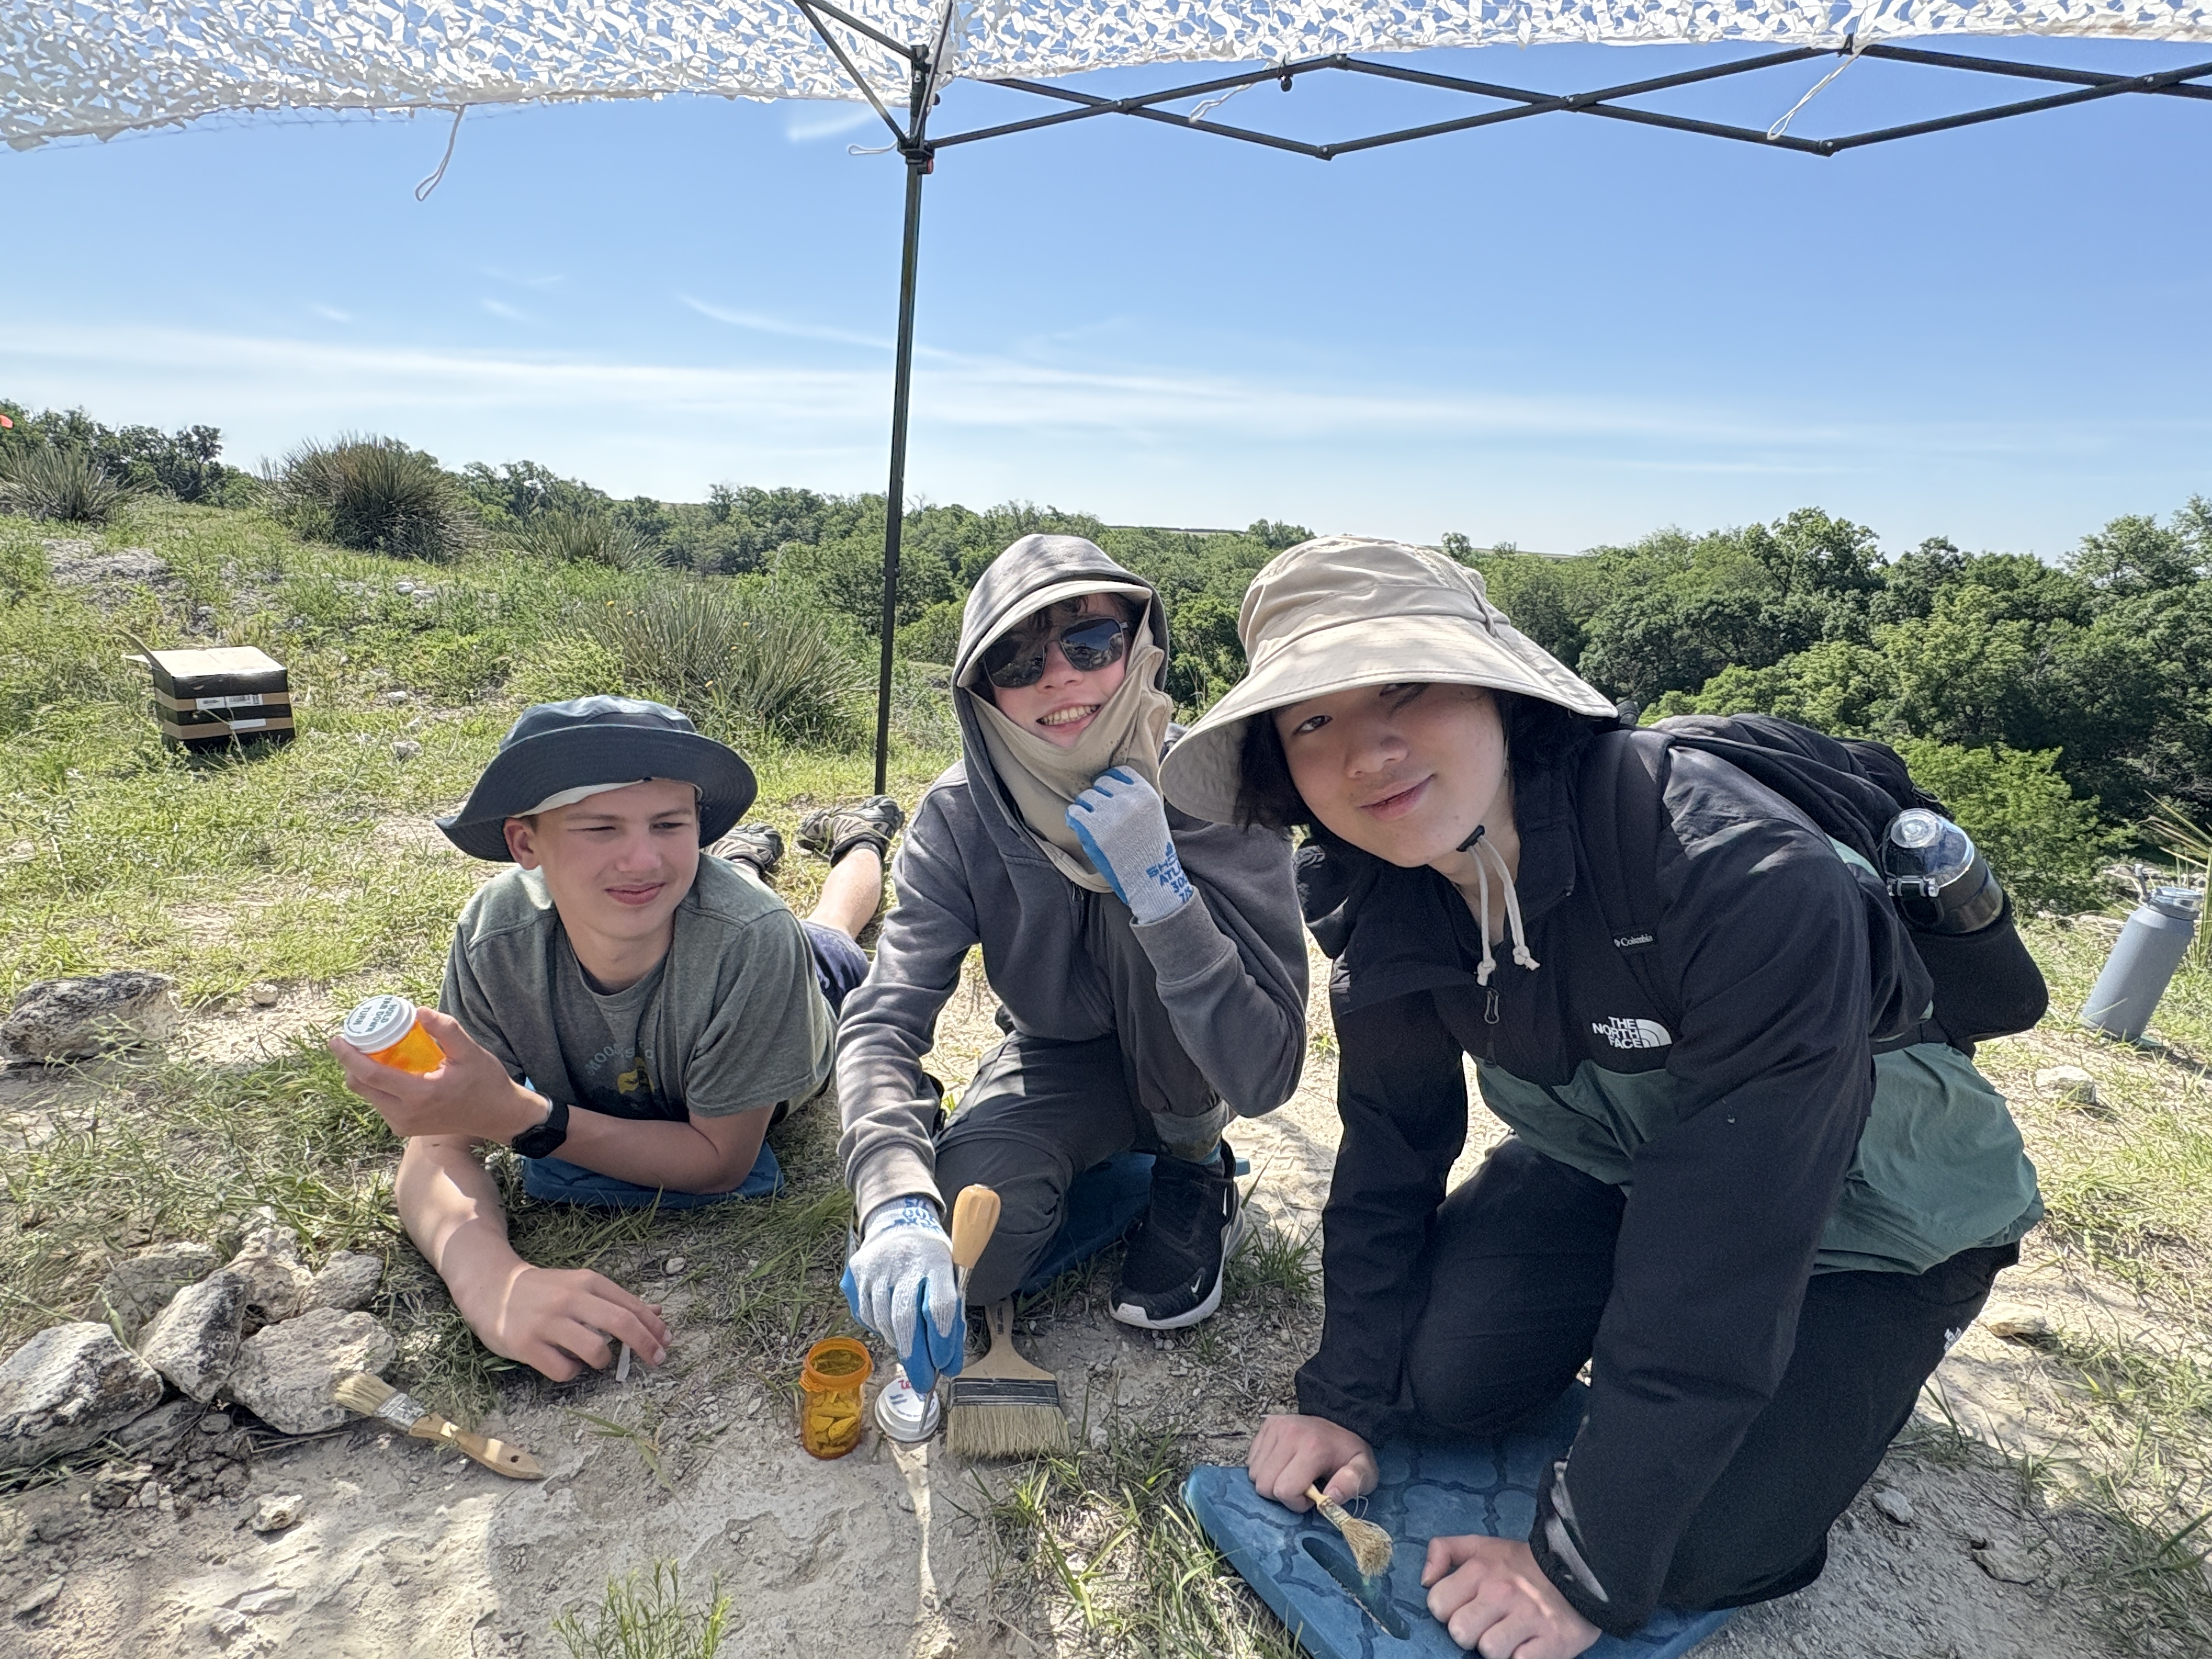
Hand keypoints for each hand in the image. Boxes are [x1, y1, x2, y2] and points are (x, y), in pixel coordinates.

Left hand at [330, 1007, 542, 1143]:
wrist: (497, 1116)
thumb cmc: (486, 1082)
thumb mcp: (471, 1052)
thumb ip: (447, 1030)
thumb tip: (418, 1011)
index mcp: (420, 1095)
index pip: (371, 1075)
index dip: (349, 1056)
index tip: (336, 1039)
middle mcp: (405, 1114)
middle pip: (361, 1087)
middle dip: (350, 1063)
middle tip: (354, 1040)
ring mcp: (403, 1124)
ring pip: (368, 1096)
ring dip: (363, 1074)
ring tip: (373, 1052)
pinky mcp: (404, 1128)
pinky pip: (380, 1103)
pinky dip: (377, 1085)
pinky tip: (389, 1069)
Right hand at [457, 1261, 670, 1383]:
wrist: (492, 1288)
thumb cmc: (545, 1290)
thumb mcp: (581, 1286)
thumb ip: (616, 1300)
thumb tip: (657, 1313)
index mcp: (587, 1282)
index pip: (631, 1306)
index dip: (654, 1328)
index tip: (667, 1342)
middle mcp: (570, 1299)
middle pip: (621, 1323)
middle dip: (646, 1345)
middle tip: (658, 1360)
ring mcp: (547, 1323)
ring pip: (595, 1350)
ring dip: (603, 1360)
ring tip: (595, 1358)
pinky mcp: (527, 1345)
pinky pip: (564, 1370)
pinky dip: (571, 1372)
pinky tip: (564, 1362)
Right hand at [843, 1196, 959, 1359]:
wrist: (898, 1226)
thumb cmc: (930, 1262)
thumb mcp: (950, 1279)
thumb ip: (952, 1319)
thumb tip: (950, 1366)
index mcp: (936, 1261)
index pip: (940, 1304)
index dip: (942, 1339)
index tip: (945, 1365)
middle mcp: (904, 1262)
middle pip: (906, 1318)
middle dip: (916, 1358)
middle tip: (924, 1382)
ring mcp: (876, 1268)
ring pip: (884, 1321)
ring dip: (899, 1344)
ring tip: (912, 1351)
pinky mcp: (856, 1275)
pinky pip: (867, 1316)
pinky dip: (881, 1329)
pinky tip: (892, 1327)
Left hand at [1065, 768, 1194, 924]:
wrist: (1151, 880)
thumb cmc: (1150, 850)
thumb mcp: (1153, 815)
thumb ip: (1135, 797)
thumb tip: (1109, 783)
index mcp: (1146, 794)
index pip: (1119, 773)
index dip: (1110, 785)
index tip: (1109, 797)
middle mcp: (1128, 800)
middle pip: (1100, 784)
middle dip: (1098, 798)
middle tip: (1101, 816)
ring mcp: (1110, 814)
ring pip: (1085, 796)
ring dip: (1086, 809)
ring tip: (1093, 824)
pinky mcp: (1093, 830)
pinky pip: (1074, 812)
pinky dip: (1074, 819)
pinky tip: (1081, 828)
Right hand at [1248, 1413, 1377, 1510]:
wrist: (1340, 1419)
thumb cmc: (1348, 1451)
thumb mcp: (1365, 1471)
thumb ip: (1352, 1485)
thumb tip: (1329, 1498)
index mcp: (1313, 1448)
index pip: (1285, 1490)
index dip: (1296, 1502)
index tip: (1311, 1497)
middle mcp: (1290, 1434)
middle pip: (1264, 1485)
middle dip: (1280, 1494)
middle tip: (1299, 1487)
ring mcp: (1276, 1427)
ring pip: (1254, 1474)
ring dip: (1271, 1481)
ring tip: (1291, 1474)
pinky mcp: (1267, 1424)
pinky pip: (1251, 1460)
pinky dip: (1264, 1468)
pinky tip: (1282, 1463)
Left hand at [1422, 1536, 1600, 1658]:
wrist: (1582, 1571)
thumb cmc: (1524, 1565)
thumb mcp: (1483, 1546)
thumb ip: (1445, 1550)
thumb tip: (1424, 1579)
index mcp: (1481, 1569)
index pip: (1437, 1603)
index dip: (1448, 1611)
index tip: (1465, 1607)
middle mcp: (1503, 1592)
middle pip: (1460, 1632)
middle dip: (1471, 1634)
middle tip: (1488, 1624)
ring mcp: (1529, 1617)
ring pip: (1489, 1651)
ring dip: (1498, 1650)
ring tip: (1510, 1635)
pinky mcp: (1553, 1641)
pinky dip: (1521, 1658)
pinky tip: (1528, 1644)